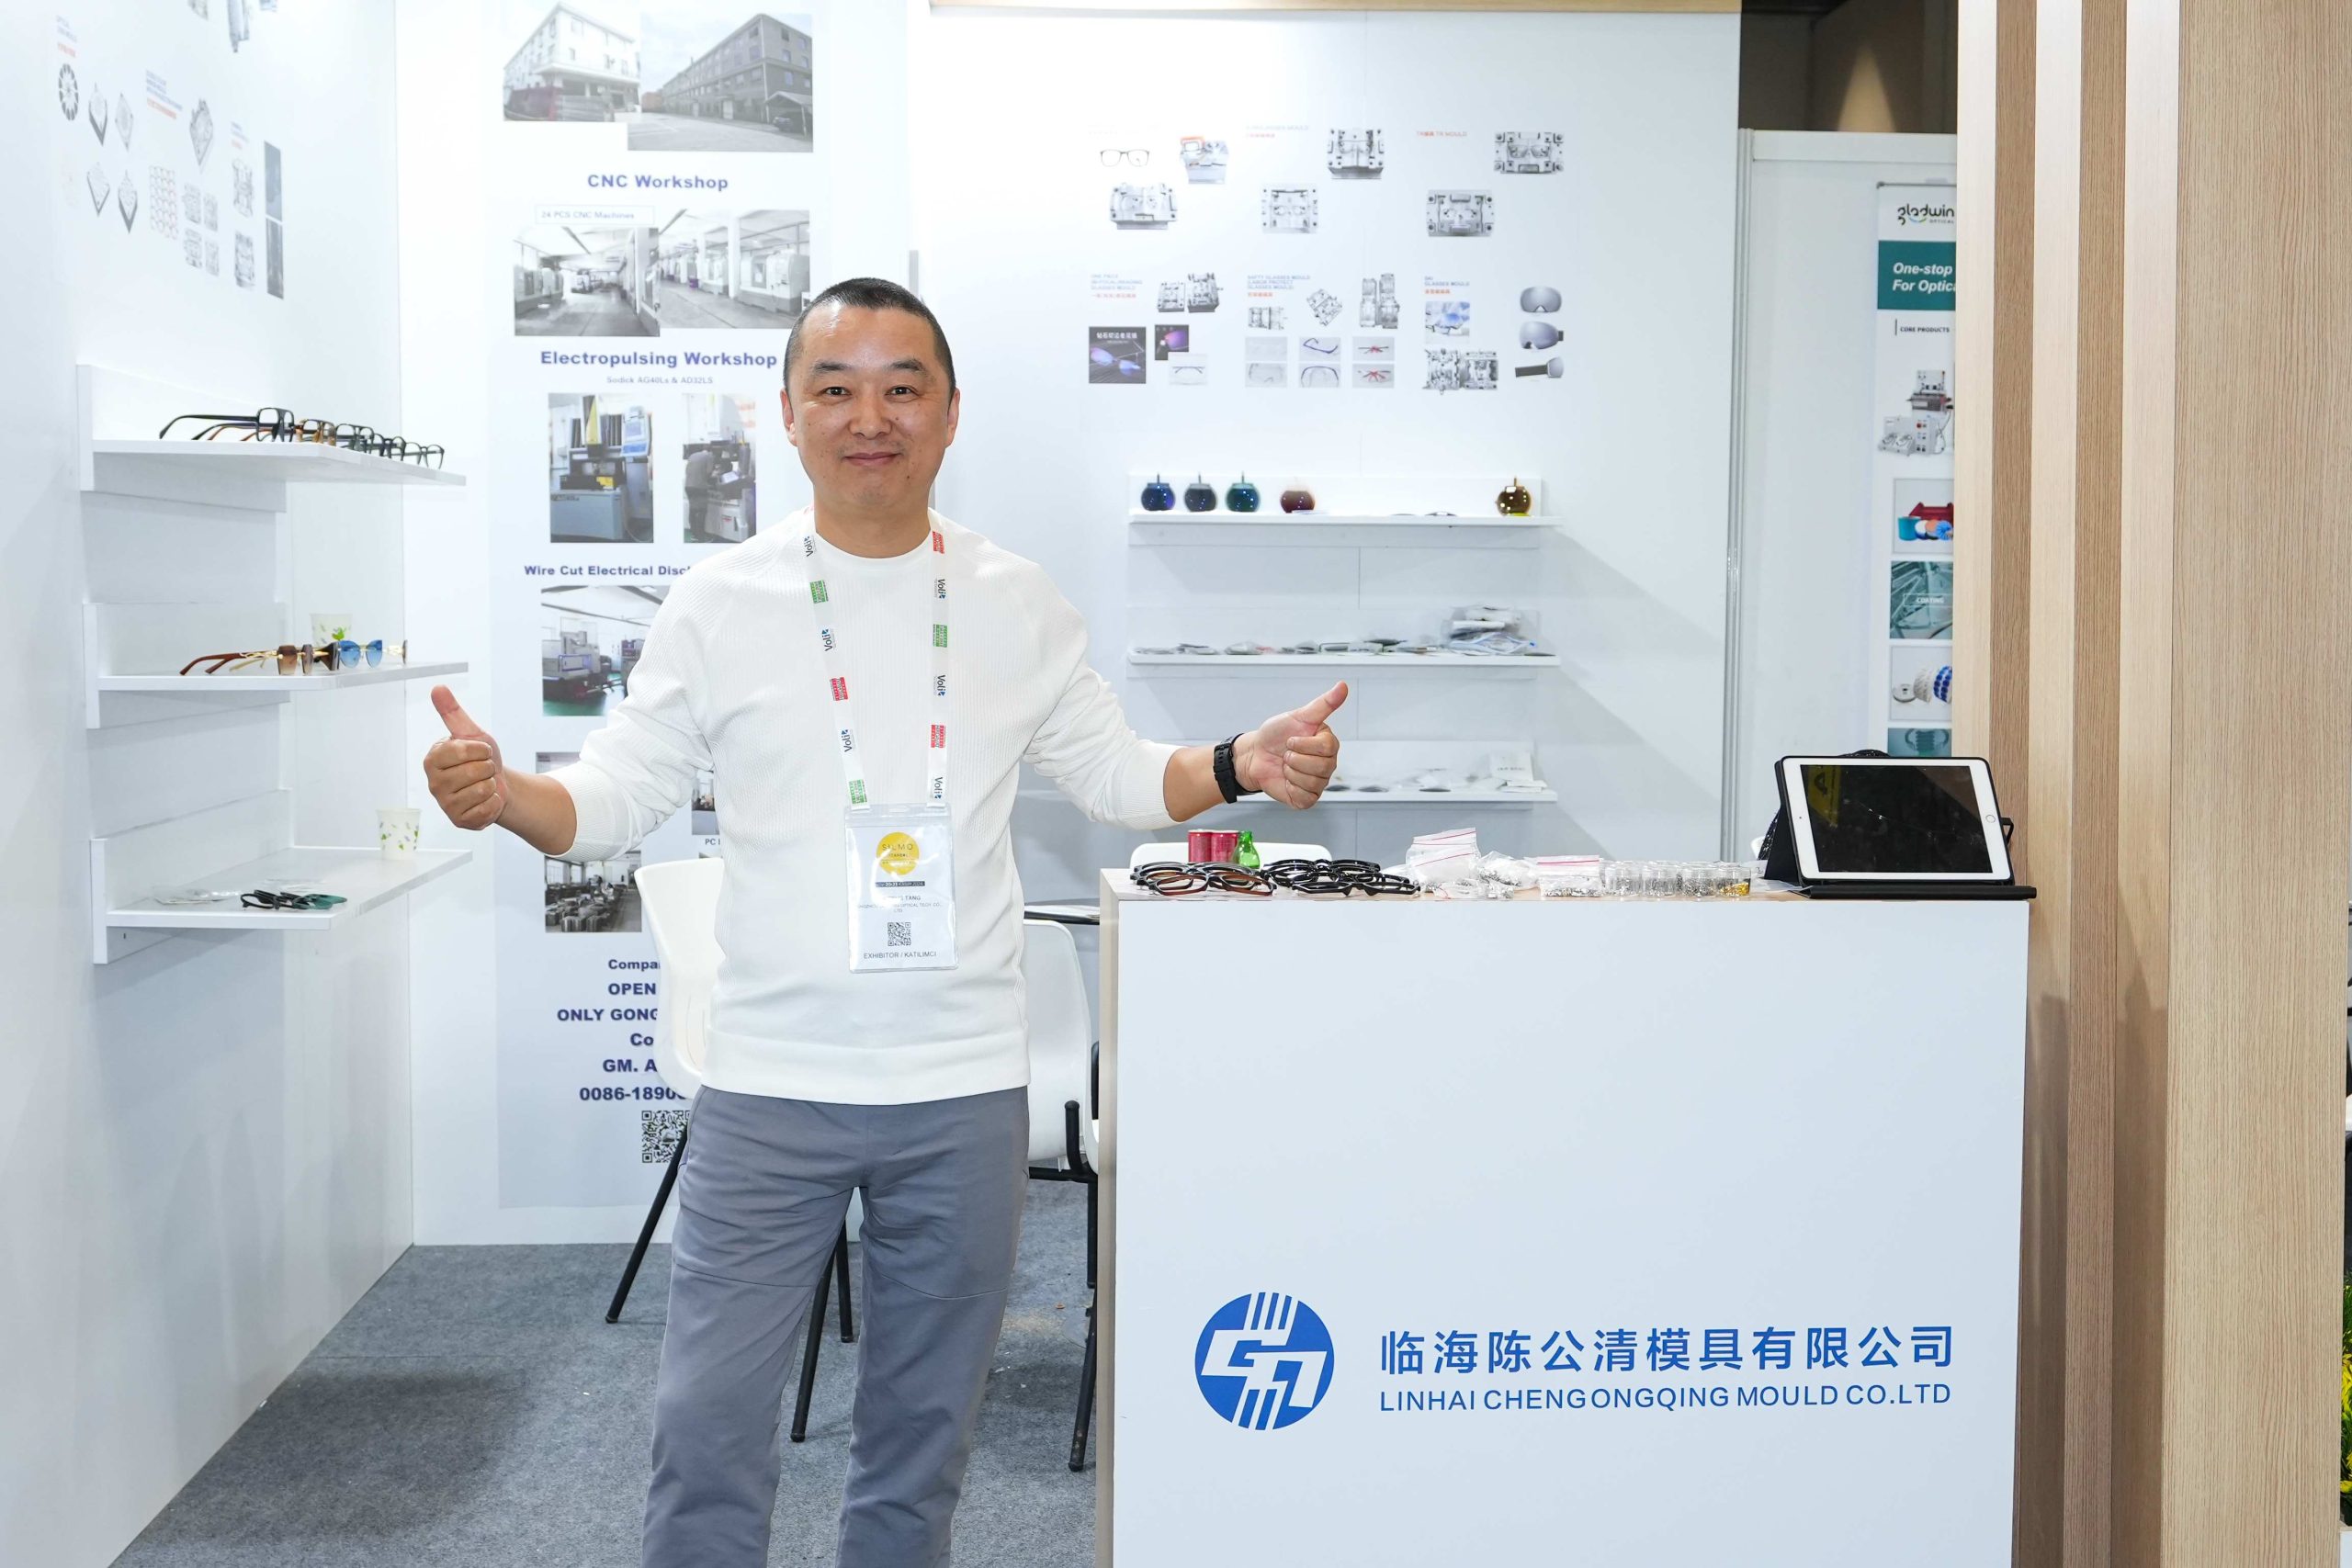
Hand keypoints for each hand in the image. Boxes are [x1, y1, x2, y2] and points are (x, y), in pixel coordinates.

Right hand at [423, 685, 507, 829]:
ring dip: (492, 786)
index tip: (480, 751)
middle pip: (475, 772)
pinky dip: (494, 803)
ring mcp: (446, 804)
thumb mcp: (471, 732)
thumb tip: (438, 688)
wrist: (498, 784)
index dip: (480, 750)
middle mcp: (434, 783)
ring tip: (483, 785)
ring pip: (482, 790)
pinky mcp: (460, 821)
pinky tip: (486, 801)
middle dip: (488, 768)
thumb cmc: (481, 758)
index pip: (461, 751)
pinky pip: (487, 809)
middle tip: (483, 771)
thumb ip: (453, 712)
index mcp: (433, 759)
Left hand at [1235, 682, 1346, 807]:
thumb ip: (1324, 704)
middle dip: (1295, 758)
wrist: (1255, 755)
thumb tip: (1343, 686)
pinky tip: (1286, 780)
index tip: (1290, 739)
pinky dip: (1291, 788)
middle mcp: (1327, 765)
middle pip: (1321, 767)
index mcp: (1329, 744)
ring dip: (1291, 773)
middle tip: (1287, 754)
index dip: (1303, 744)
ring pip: (1311, 782)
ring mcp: (1318, 782)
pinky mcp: (1307, 798)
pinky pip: (1305, 797)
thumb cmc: (1277, 734)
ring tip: (1286, 765)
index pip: (1327, 748)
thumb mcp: (1298, 716)